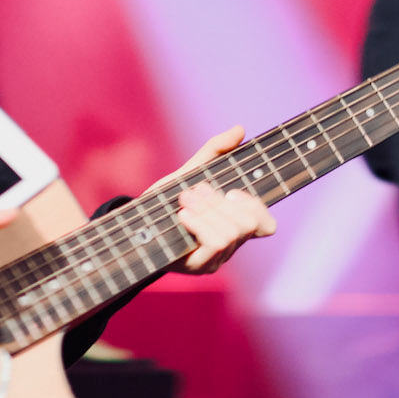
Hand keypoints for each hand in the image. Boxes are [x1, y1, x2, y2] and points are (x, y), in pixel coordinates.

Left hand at [152, 126, 276, 273]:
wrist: (132, 223)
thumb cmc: (164, 200)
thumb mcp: (191, 171)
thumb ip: (215, 150)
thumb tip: (240, 129)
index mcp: (233, 226)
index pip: (266, 226)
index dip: (255, 208)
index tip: (231, 192)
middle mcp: (229, 247)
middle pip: (248, 224)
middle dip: (219, 203)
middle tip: (194, 192)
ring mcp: (215, 260)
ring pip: (231, 234)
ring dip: (206, 211)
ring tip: (184, 201)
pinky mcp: (199, 268)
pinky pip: (215, 243)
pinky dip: (200, 224)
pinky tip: (183, 216)